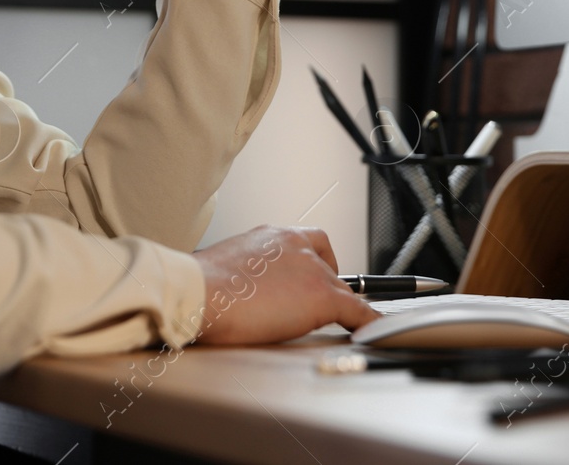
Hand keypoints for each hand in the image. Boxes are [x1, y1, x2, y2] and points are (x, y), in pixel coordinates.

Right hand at [190, 224, 377, 344]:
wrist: (199, 293)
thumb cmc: (200, 289)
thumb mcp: (223, 271)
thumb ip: (241, 274)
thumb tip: (238, 291)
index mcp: (270, 237)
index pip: (306, 241)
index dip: (314, 261)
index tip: (308, 276)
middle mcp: (294, 244)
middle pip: (327, 262)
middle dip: (326, 282)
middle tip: (316, 304)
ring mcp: (311, 269)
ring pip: (340, 287)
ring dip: (338, 305)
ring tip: (339, 323)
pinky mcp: (322, 296)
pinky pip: (357, 310)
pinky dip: (367, 321)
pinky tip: (369, 332)